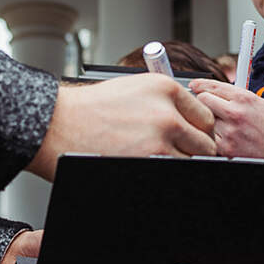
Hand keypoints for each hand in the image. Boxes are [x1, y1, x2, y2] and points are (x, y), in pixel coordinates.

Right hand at [27, 73, 215, 179]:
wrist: (57, 124)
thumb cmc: (89, 107)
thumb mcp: (133, 88)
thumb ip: (165, 101)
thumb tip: (189, 119)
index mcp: (167, 89)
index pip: (206, 118)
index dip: (199, 131)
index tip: (191, 138)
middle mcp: (168, 114)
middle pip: (205, 143)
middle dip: (193, 151)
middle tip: (176, 153)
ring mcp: (159, 142)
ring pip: (191, 163)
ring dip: (177, 164)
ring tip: (155, 159)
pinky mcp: (148, 164)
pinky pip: (172, 174)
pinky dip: (164, 173)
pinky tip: (148, 166)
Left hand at [188, 78, 263, 158]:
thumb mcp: (259, 101)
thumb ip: (235, 96)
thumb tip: (214, 91)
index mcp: (244, 98)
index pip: (212, 86)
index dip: (200, 84)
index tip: (194, 85)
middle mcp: (235, 113)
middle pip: (203, 101)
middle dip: (203, 102)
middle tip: (206, 105)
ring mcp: (229, 131)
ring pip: (204, 120)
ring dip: (208, 121)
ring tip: (223, 125)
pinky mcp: (226, 148)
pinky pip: (209, 138)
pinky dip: (212, 136)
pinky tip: (224, 136)